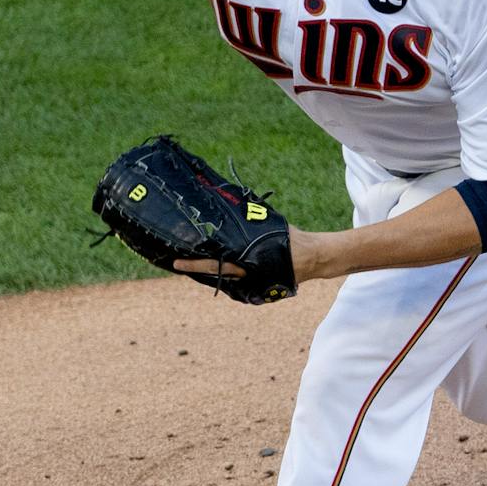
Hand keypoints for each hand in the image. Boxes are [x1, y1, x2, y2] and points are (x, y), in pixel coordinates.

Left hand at [173, 226, 333, 283]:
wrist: (312, 258)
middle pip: (214, 272)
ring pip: (223, 276)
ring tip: (187, 260)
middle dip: (195, 266)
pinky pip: (235, 277)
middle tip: (174, 262)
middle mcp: (246, 274)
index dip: (196, 263)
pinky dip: (224, 270)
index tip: (177, 262)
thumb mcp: (270, 226)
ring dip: (207, 268)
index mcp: (248, 261)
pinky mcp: (256, 283)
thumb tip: (236, 202)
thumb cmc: (291, 240)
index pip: (217, 264)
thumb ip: (253, 220)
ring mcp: (251, 280)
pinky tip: (212, 261)